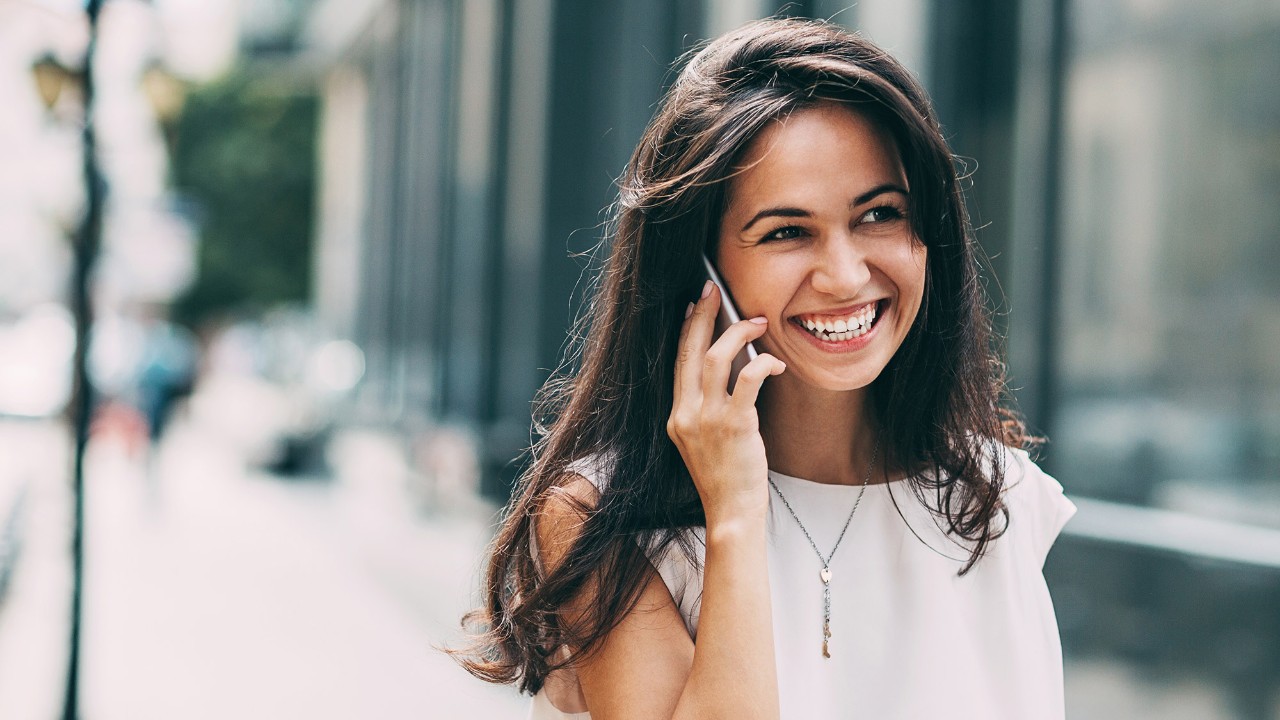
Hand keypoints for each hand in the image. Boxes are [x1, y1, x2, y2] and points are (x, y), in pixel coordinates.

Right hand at [667, 282, 786, 526]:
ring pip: (717, 358)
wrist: (731, 513)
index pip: (678, 361)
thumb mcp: (705, 441)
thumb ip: (708, 408)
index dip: (685, 329)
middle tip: (713, 289)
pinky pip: (747, 380)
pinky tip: (776, 362)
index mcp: (677, 416)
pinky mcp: (734, 425)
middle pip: (690, 350)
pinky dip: (762, 364)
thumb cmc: (726, 479)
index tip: (694, 306)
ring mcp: (707, 419)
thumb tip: (732, 371)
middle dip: (702, 314)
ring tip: (756, 322)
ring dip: (738, 333)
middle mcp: (685, 413)